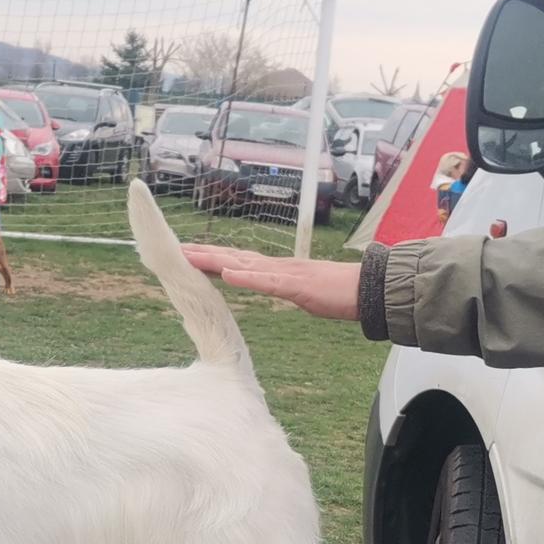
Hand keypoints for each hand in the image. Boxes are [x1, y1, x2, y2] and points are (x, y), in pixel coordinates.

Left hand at [180, 244, 361, 320]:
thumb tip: (268, 286)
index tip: (186, 254)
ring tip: (188, 257)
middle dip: (202, 254)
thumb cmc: (338, 293)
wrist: (370, 289)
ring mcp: (286, 274)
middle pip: (232, 257)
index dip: (210, 257)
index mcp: (276, 270)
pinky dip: (247, 278)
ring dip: (215, 260)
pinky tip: (227, 274)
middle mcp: (276, 266)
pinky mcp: (298, 286)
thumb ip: (281, 287)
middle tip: (174, 249)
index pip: (236, 261)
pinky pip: (269, 282)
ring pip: (243, 265)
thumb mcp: (300, 293)